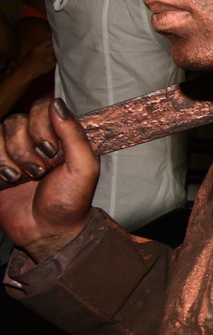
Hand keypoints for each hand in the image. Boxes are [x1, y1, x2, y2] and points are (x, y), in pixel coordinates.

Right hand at [0, 98, 98, 261]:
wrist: (48, 231)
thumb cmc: (71, 200)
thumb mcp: (83, 167)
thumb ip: (73, 134)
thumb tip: (57, 103)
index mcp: (60, 134)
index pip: (43, 107)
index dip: (42, 125)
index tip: (52, 150)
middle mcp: (35, 138)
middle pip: (17, 120)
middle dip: (27, 148)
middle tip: (41, 170)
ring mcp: (13, 151)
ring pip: (1, 133)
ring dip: (13, 158)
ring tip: (26, 177)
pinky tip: (9, 180)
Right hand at [14, 38, 55, 79]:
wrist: (27, 71)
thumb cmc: (29, 59)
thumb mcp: (33, 49)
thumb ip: (42, 44)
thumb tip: (51, 39)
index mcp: (39, 47)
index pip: (50, 40)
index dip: (54, 39)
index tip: (55, 39)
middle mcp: (45, 52)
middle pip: (55, 45)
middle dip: (57, 45)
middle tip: (59, 45)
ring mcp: (50, 58)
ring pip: (58, 52)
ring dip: (58, 51)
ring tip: (59, 51)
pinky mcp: (53, 64)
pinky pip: (58, 58)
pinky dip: (58, 57)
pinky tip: (57, 57)